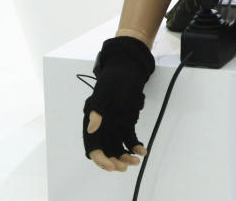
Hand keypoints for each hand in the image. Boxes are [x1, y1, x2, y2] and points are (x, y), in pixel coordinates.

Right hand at [82, 37, 154, 170]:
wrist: (129, 69)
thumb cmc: (114, 78)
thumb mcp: (105, 91)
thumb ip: (97, 109)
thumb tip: (92, 128)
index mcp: (92, 120)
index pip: (93, 146)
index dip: (100, 158)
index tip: (111, 165)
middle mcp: (103, 126)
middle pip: (106, 150)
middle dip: (114, 161)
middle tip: (125, 166)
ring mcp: (115, 125)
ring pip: (118, 148)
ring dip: (125, 157)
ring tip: (136, 160)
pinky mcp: (127, 122)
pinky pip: (129, 139)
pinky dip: (135, 146)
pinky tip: (143, 151)